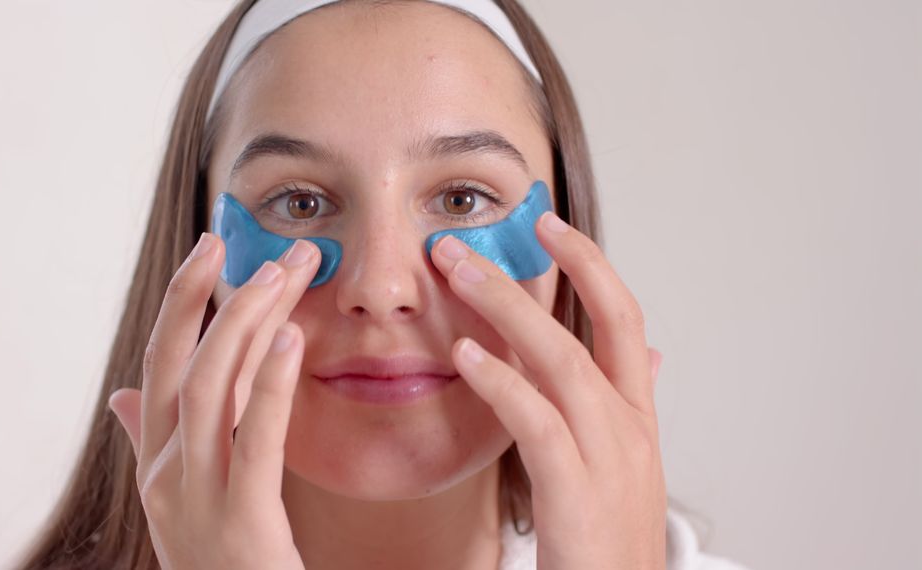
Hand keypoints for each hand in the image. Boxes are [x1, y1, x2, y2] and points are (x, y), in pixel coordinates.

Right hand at [108, 235, 320, 569]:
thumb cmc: (220, 562)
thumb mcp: (180, 500)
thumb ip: (153, 444)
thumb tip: (123, 396)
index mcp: (156, 460)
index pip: (161, 362)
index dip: (183, 301)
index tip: (212, 248)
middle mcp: (165, 472)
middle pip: (184, 363)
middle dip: (224, 297)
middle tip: (276, 250)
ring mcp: (195, 497)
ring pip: (210, 389)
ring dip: (247, 323)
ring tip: (286, 275)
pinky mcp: (241, 522)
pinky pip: (252, 441)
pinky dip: (269, 385)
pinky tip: (292, 338)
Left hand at [429, 211, 668, 569]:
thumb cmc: (605, 543)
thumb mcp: (619, 468)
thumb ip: (617, 409)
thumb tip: (645, 356)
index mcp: (636, 418)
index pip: (622, 320)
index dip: (589, 266)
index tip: (546, 224)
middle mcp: (630, 430)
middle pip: (592, 327)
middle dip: (534, 275)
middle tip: (466, 244)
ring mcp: (610, 462)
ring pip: (564, 363)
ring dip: (507, 310)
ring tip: (457, 275)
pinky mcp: (579, 497)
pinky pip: (539, 425)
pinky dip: (503, 383)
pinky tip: (466, 358)